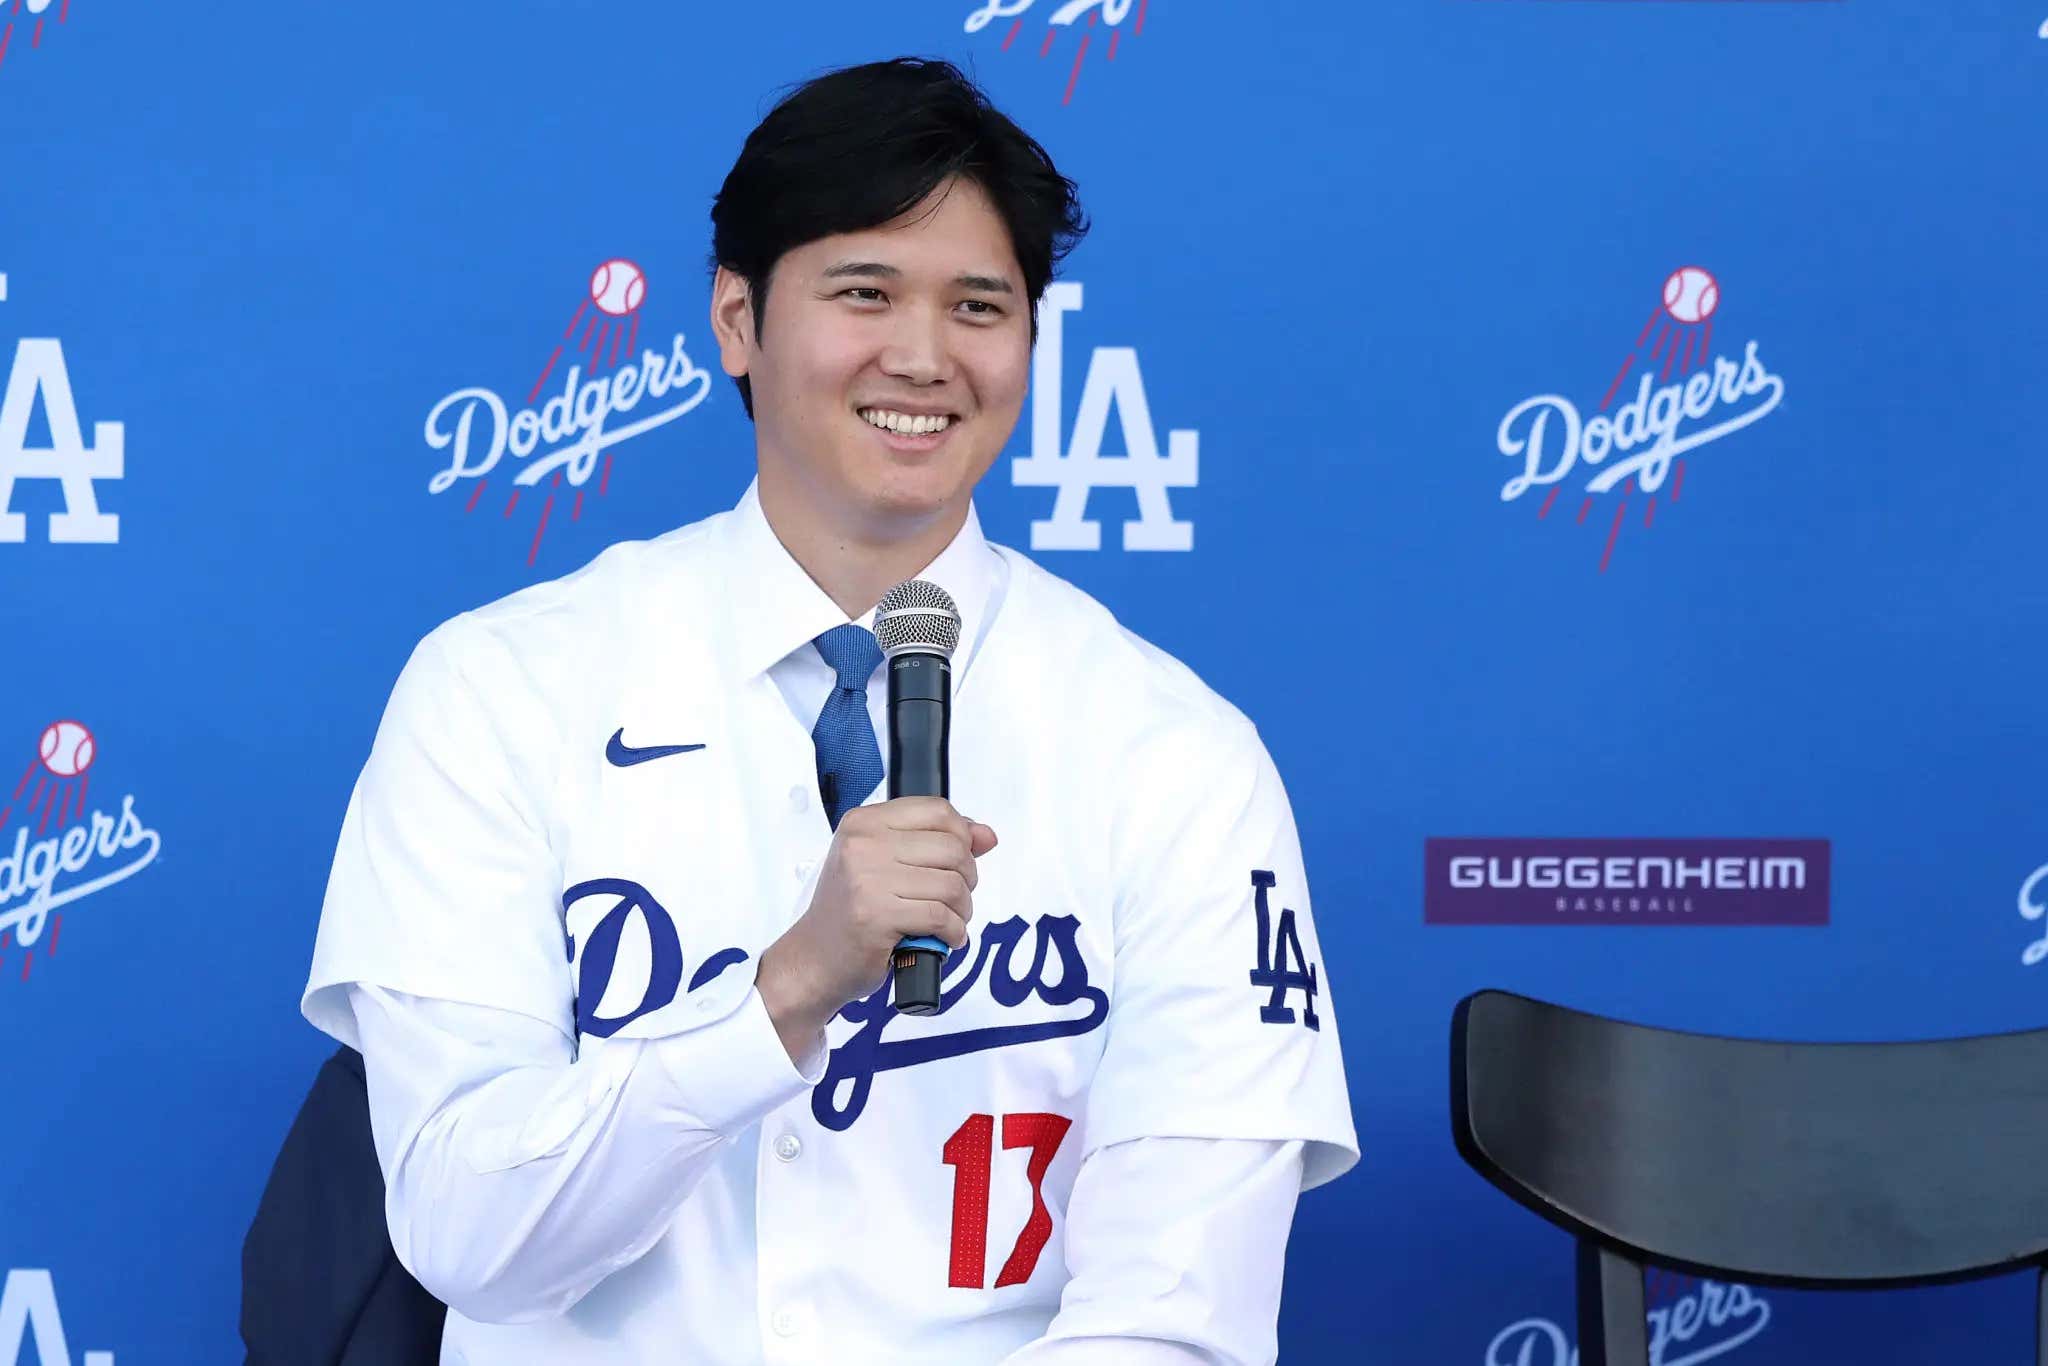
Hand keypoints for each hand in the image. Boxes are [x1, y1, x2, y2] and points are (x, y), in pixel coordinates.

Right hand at [757, 797, 997, 1059]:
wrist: (813, 960)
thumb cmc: (852, 912)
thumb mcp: (885, 864)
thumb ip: (936, 843)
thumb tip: (987, 835)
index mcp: (864, 822)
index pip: (938, 811)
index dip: (962, 836)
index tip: (959, 860)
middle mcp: (863, 844)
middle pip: (952, 847)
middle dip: (967, 878)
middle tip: (955, 899)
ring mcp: (867, 880)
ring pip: (951, 884)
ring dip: (962, 910)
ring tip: (949, 921)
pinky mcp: (875, 916)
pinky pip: (941, 917)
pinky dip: (953, 932)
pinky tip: (944, 938)